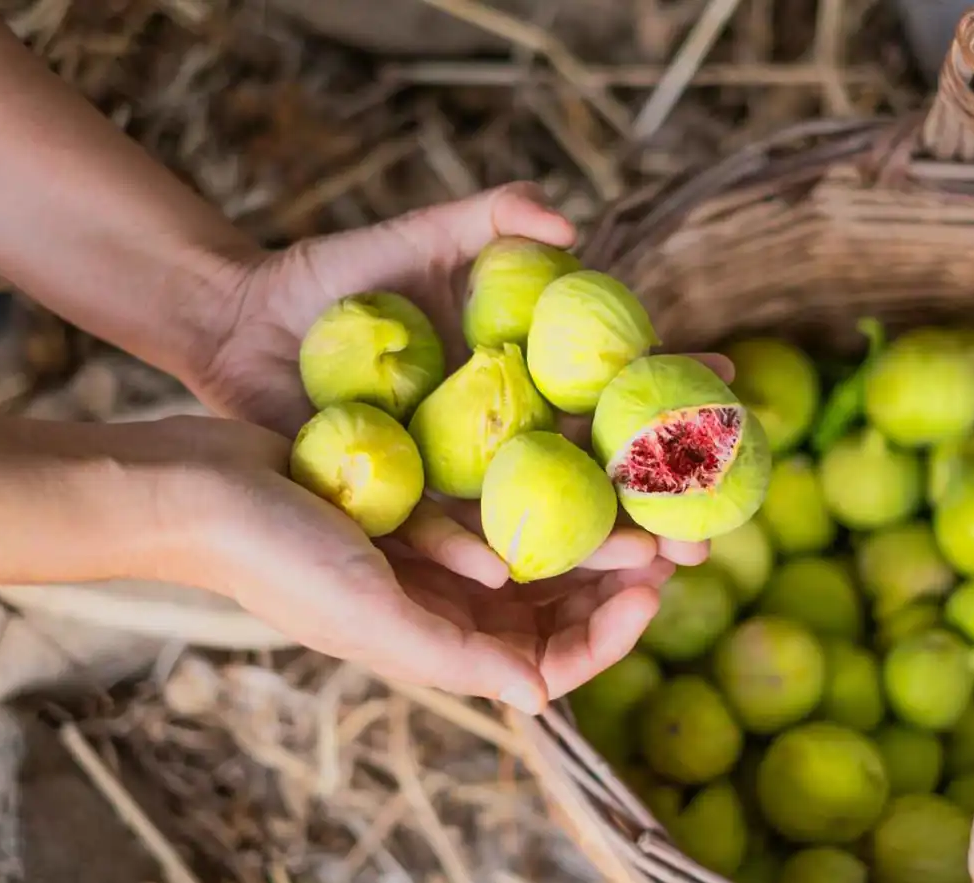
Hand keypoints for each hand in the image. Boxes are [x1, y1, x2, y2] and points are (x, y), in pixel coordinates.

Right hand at [179, 416, 677, 713]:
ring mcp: (438, 549)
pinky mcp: (426, 492)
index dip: (612, 633)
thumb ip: (455, 659)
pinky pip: (506, 489)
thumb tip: (542, 699)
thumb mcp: (370, 615)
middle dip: (623, 572)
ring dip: (597, 518)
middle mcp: (447, 605)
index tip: (656, 584)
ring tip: (648, 480)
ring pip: (544, 541)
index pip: (552, 661)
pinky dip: (548, 474)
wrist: (199, 487)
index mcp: (440, 647)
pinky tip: (584, 438)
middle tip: (677, 527)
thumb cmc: (276, 556)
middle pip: (560, 600)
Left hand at [198, 183, 718, 585]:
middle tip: (708, 531)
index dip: (674, 393)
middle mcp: (496, 436)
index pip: (612, 391)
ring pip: (532, 520)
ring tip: (648, 567)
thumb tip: (571, 223)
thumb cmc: (330, 280)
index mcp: (517, 377)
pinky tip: (507, 571)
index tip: (735, 394)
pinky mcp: (393, 506)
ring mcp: (449, 477)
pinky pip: (435, 533)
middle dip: (655, 505)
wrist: (238, 324)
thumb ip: (489, 219)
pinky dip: (468, 549)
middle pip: (592, 476)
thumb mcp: (414, 237)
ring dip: (591, 549)